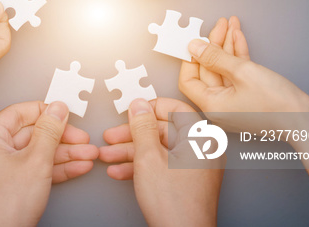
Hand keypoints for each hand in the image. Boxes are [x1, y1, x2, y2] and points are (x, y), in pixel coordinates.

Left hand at [0, 101, 97, 226]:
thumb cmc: (4, 207)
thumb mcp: (36, 161)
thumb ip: (50, 131)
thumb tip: (57, 109)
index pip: (18, 112)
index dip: (45, 111)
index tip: (66, 113)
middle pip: (31, 134)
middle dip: (62, 138)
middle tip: (82, 138)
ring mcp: (0, 169)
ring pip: (37, 153)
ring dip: (64, 154)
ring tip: (88, 154)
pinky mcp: (10, 185)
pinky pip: (35, 169)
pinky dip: (56, 168)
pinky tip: (77, 166)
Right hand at [99, 98, 223, 226]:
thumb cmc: (175, 203)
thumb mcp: (148, 157)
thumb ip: (142, 127)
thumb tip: (139, 105)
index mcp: (200, 138)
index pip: (176, 108)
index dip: (150, 108)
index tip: (131, 111)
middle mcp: (201, 150)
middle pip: (162, 130)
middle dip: (131, 135)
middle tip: (111, 136)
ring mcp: (194, 167)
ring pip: (158, 149)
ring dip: (129, 152)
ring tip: (107, 156)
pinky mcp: (185, 182)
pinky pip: (161, 165)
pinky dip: (140, 166)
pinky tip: (119, 171)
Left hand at [180, 16, 308, 131]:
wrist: (305, 121)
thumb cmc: (276, 104)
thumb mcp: (242, 73)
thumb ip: (215, 57)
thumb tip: (194, 47)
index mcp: (211, 105)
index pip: (189, 79)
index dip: (191, 58)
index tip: (196, 40)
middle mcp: (219, 105)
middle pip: (208, 70)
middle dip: (214, 44)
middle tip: (220, 24)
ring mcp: (233, 101)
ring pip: (224, 68)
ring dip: (227, 46)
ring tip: (231, 23)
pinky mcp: (247, 95)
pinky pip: (237, 73)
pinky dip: (238, 56)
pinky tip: (238, 37)